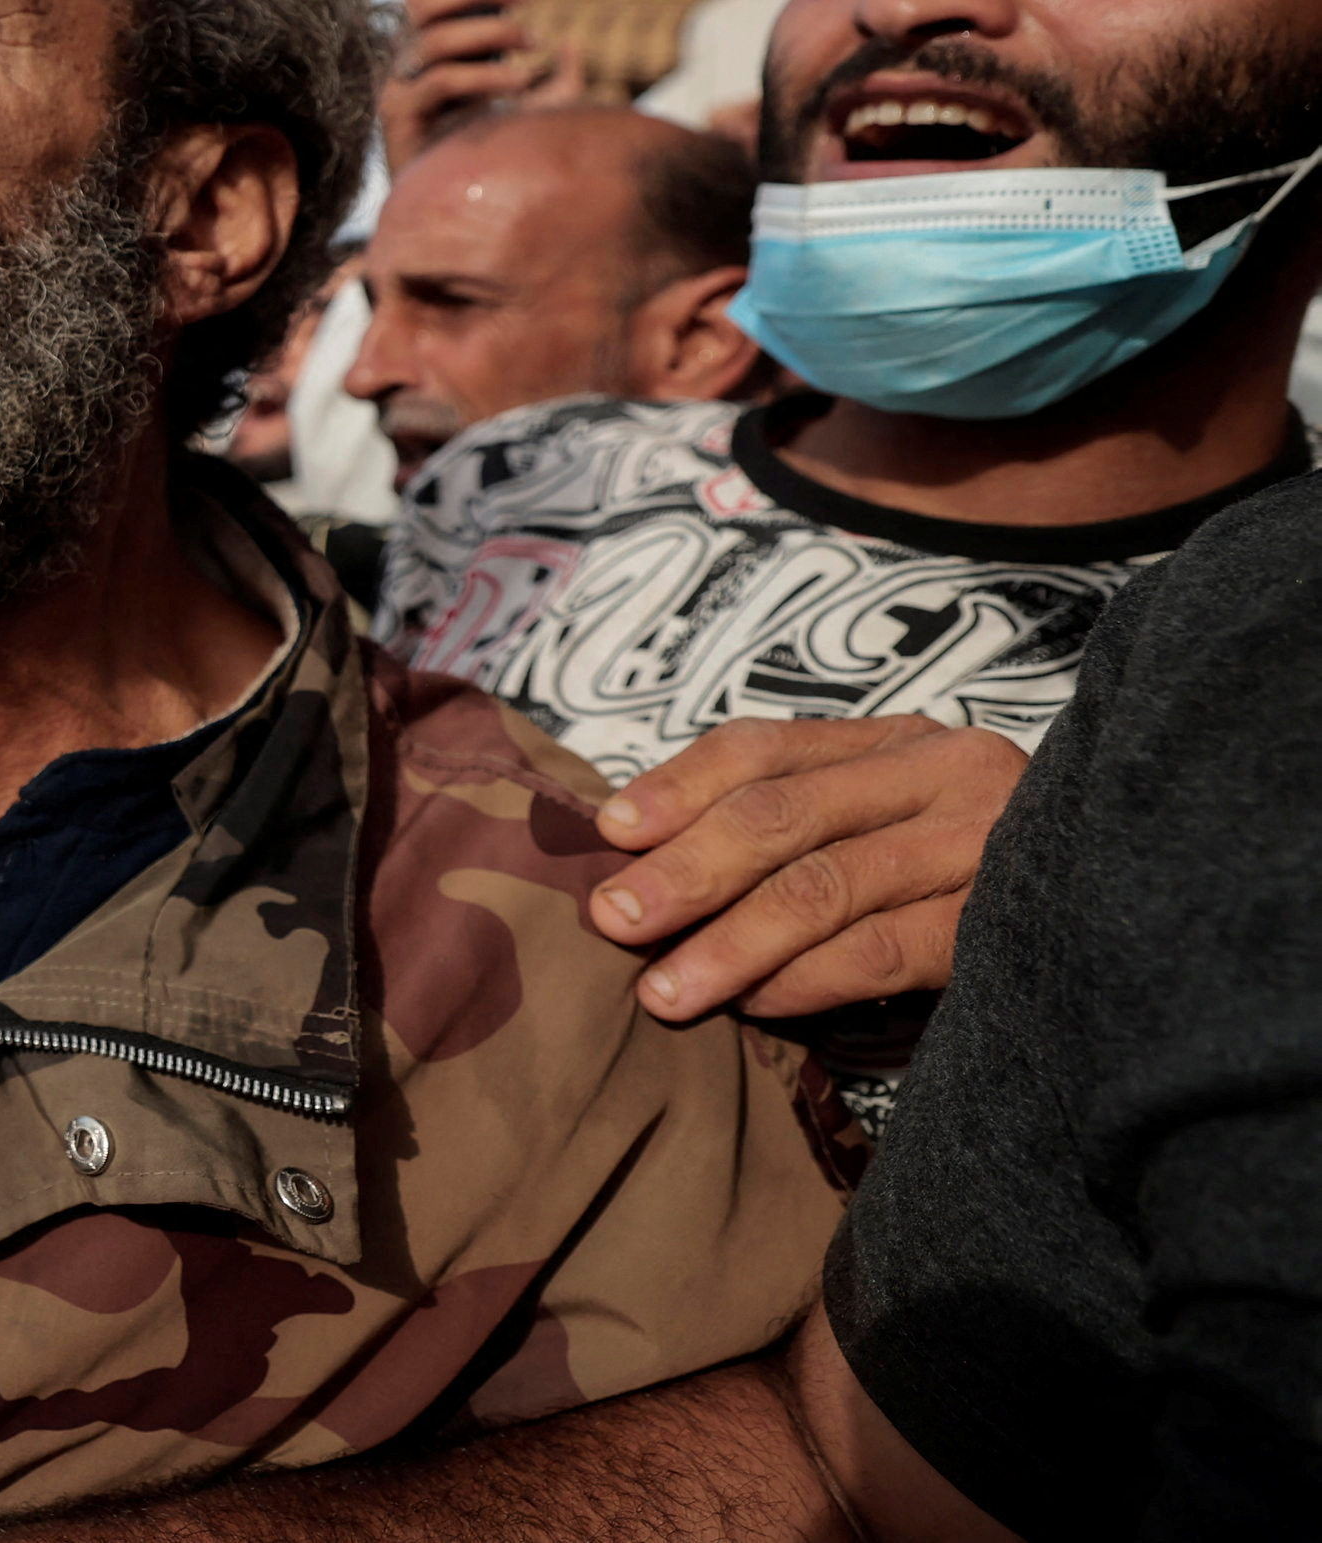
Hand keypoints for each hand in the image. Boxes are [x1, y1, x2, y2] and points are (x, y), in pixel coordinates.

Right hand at [380, 0, 582, 171]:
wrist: (454, 217)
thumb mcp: (537, 114)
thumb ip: (557, 81)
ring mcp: (397, 86)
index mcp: (429, 48)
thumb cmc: (493, 160)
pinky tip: (518, 83)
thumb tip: (570, 43)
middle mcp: (405, 60)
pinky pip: (440, 80)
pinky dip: (483, 76)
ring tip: (529, 43)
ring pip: (436, 36)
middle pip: (429, 0)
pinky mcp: (399, 117)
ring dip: (489, 32)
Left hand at [588, 715, 1025, 1021]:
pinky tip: (756, 1005)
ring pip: (824, 887)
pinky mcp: (1008, 925)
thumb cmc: (970, 872)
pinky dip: (806, 979)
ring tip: (664, 990)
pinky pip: (881, 950)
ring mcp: (983, 846)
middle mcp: (944, 775)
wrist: (1135, 905)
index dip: (678, 786)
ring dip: (730, 944)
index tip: (611, 830)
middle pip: (783, 815)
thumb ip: (793, 822)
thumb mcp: (885, 818)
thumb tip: (644, 855)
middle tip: (613, 919)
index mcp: (897, 742)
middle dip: (685, 870)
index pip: (764, 748)